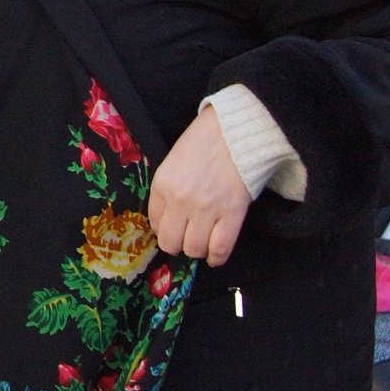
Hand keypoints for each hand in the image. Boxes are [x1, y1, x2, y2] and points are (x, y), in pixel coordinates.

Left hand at [147, 105, 252, 266]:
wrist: (234, 132)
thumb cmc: (202, 143)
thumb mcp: (171, 163)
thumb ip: (166, 191)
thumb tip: (166, 219)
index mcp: (162, 185)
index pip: (155, 223)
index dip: (164, 229)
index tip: (173, 229)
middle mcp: (180, 201)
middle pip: (171, 242)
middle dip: (177, 245)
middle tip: (186, 239)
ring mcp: (206, 209)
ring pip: (194, 248)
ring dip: (197, 250)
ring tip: (202, 243)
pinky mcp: (232, 214)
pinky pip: (220, 248)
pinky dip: (217, 257)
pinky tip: (215, 256)